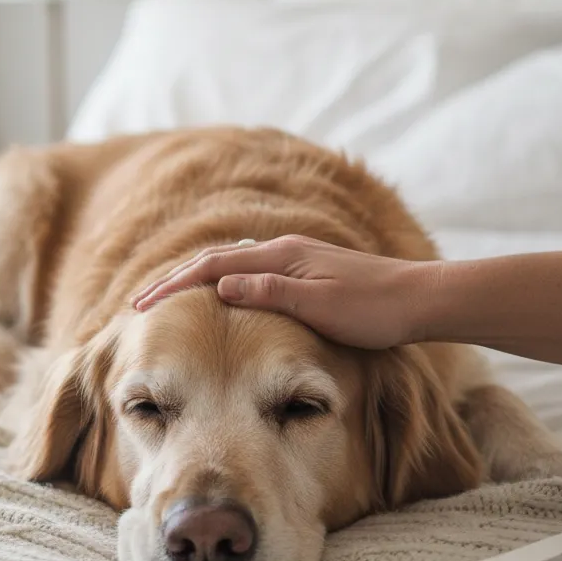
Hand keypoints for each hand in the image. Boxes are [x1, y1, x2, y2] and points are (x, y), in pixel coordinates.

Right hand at [132, 235, 441, 349]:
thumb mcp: (318, 305)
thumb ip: (268, 292)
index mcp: (281, 256)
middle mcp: (285, 250)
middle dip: (176, 280)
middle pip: (217, 261)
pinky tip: (224, 294)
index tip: (142, 304)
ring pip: (233, 265)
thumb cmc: (373, 310)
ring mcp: (297, 259)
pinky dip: (224, 282)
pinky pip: (252, 273)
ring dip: (198, 280)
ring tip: (171, 297)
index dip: (174, 285)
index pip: (213, 268)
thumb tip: (218, 286)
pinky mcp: (309, 272)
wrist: (420, 301)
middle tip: (141, 302)